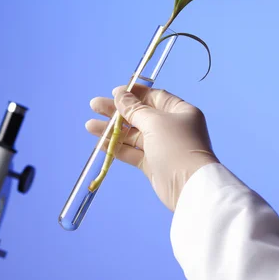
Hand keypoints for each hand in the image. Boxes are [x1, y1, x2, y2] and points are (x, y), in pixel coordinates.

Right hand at [86, 84, 218, 210]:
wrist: (188, 187)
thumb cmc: (176, 147)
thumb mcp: (154, 122)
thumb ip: (134, 109)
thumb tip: (120, 94)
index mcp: (179, 111)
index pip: (153, 97)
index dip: (133, 94)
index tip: (114, 92)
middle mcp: (171, 127)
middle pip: (139, 114)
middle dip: (116, 111)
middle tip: (94, 105)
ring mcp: (161, 146)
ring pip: (132, 134)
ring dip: (111, 130)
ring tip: (89, 126)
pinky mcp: (152, 163)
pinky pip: (131, 151)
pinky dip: (116, 147)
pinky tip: (100, 143)